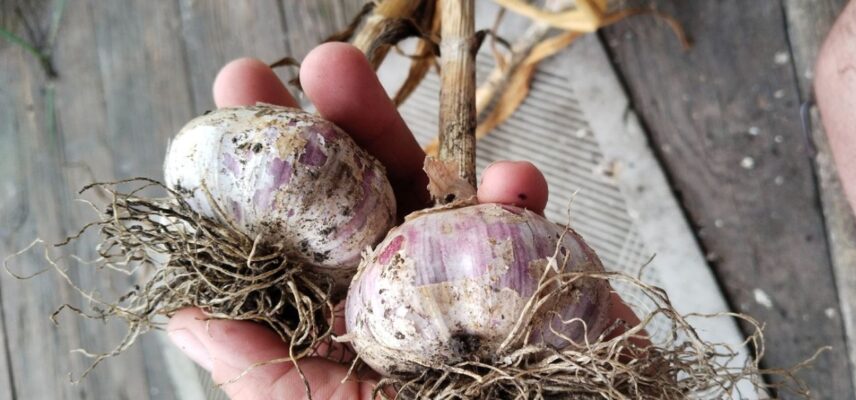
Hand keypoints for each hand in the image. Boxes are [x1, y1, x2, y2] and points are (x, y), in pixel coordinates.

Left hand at [168, 42, 644, 399]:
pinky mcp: (544, 282)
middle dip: (345, 125)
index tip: (242, 94)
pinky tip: (516, 185)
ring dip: (420, 138)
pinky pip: (531, 230)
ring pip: (444, 195)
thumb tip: (186, 314)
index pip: (305, 235)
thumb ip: (260, 370)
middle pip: (373, 195)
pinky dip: (522, 200)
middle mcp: (405, 294)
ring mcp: (475, 282)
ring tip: (406, 106)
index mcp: (347, 321)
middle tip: (322, 62)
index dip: (273, 167)